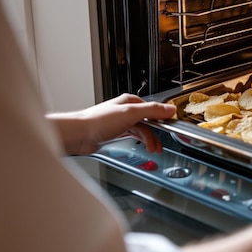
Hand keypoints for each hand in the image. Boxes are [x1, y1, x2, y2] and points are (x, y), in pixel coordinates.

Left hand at [47, 93, 176, 154]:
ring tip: (153, 149)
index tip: (172, 126)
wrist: (78, 135)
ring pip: (142, 131)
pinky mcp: (116, 133)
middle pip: (149, 122)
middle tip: (161, 144)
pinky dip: (140, 142)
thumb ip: (152, 110)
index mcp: (130, 101)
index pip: (153, 109)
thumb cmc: (98, 121)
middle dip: (156, 134)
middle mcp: (126, 111)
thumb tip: (170, 108)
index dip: (163, 118)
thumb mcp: (131, 113)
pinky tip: (144, 146)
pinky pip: (134, 136)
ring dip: (149, 140)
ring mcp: (121, 123)